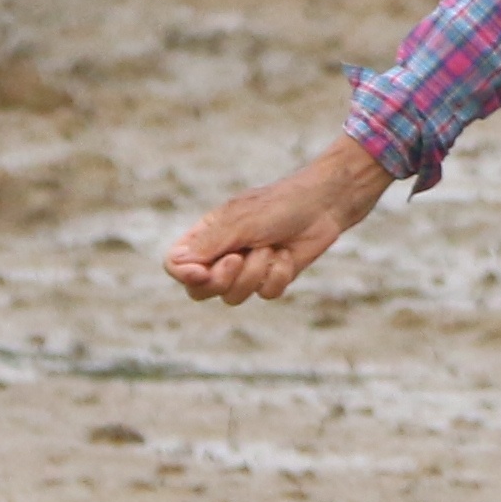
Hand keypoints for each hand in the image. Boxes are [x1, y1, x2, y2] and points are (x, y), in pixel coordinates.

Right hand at [165, 137, 394, 304]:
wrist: (324, 205)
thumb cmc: (280, 205)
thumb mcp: (241, 222)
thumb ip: (209, 244)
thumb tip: (177, 264)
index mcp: (206, 235)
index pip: (176, 264)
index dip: (184, 274)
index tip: (200, 273)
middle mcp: (221, 255)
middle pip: (200, 290)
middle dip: (221, 280)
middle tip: (238, 259)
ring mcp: (246, 270)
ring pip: (233, 297)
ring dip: (255, 273)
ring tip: (269, 248)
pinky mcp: (271, 278)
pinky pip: (265, 294)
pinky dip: (278, 275)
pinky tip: (287, 255)